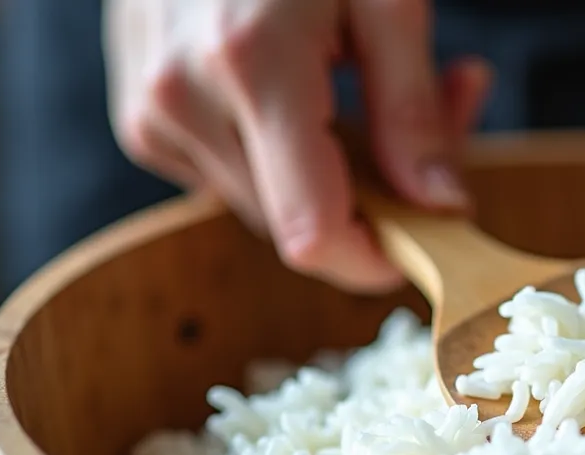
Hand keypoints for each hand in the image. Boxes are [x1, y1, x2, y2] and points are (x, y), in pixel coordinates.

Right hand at [104, 0, 491, 292]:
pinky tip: (312, 88)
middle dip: (375, 195)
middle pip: (298, 225)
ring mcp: (152, 112)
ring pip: (268, 206)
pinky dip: (284, 153)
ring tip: (370, 85)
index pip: (313, 234)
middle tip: (440, 114)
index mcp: (252, 66)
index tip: (430, 237)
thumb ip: (414, 109)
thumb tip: (441, 207)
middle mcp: (184, 99)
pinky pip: (232, 176)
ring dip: (334, 173)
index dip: (376, 259)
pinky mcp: (143, 119)